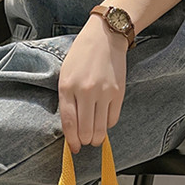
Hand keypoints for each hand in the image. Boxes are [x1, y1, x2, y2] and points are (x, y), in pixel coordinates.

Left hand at [58, 14, 127, 153]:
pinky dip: (107, 126)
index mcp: (68, 87)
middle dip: (84, 141)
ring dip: (96, 138)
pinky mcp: (118, 93)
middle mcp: (85, 91)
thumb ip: (67, 101)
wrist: (105, 37)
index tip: (74, 148)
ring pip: (100, 129)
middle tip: (84, 141)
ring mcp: (103, 92)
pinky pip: (112, 120)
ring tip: (94, 137)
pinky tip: (103, 121)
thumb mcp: (66, 75)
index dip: (72, 141)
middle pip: (85, 130)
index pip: (69, 123)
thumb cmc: (82, 57)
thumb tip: (72, 129)